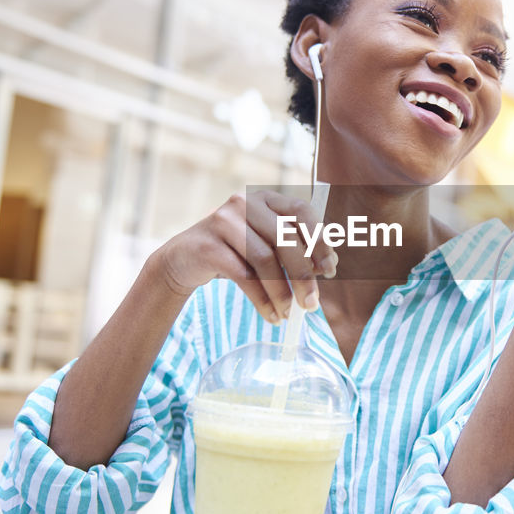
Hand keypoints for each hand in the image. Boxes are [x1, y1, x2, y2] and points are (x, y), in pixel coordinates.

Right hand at [152, 190, 337, 322]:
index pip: (301, 211)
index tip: (330, 270)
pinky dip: (262, 300)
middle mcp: (245, 203)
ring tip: (288, 314)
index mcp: (266, 198)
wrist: (183, 259)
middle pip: (285, 238)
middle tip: (312, 304)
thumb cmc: (233, 252)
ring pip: (264, 259)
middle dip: (303, 275)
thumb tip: (327, 267)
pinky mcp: (207, 245)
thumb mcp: (265, 245)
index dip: (319, 240)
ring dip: (281, 292)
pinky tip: (271, 315)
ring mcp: (223, 220)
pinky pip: (243, 276)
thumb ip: (294, 249)